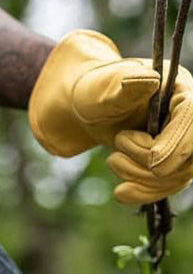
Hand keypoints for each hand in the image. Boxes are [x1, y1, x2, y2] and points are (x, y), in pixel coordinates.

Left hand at [28, 29, 192, 203]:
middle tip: (114, 156)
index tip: (152, 161)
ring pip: (179, 174)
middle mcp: (190, 116)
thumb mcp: (104, 88)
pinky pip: (168, 185)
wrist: (91, 111)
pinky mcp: (173, 161)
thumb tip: (150, 80)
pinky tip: (121, 193)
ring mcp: (185, 140)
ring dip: (141, 178)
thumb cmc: (97, 93)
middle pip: (190, 154)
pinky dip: (145, 192)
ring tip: (113, 161)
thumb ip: (127, 85)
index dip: (176, 144)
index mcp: (181, 91)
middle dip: (149, 165)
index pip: (192, 119)